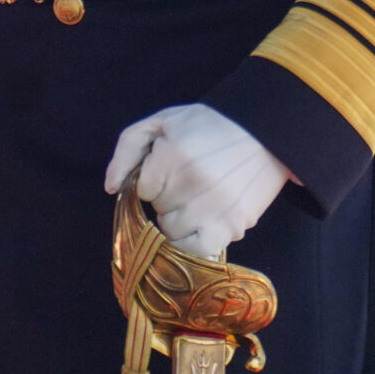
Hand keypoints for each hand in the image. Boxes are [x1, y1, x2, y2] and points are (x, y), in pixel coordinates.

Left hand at [104, 103, 292, 260]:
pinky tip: (200, 225)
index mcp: (174, 155)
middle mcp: (193, 183)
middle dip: (166, 198)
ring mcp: (215, 207)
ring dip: (179, 220)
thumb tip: (110, 187)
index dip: (153, 181)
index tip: (169, 171)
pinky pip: (198, 250)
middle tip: (186, 183)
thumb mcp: (162, 122)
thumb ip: (128, 149)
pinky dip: (194, 242)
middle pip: (159, 210)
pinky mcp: (234, 225)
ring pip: (173, 231)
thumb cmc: (208, 126)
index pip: (143, 189)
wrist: (264, 134)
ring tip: (196, 201)